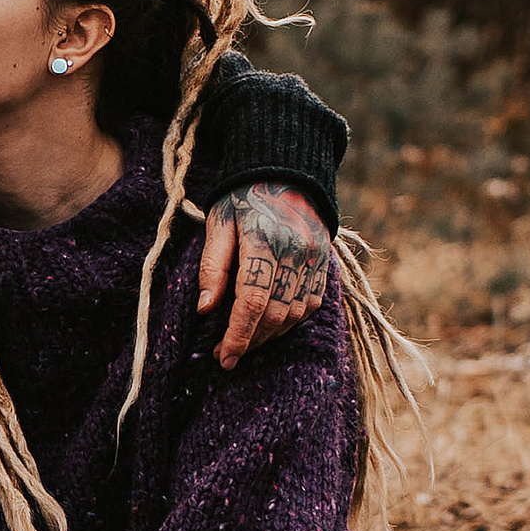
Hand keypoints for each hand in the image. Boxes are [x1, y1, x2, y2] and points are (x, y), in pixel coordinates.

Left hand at [196, 181, 331, 366]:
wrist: (285, 172)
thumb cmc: (243, 199)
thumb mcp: (218, 225)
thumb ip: (211, 267)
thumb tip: (204, 309)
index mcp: (263, 241)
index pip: (252, 300)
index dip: (238, 335)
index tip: (223, 358)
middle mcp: (294, 251)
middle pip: (275, 313)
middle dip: (250, 341)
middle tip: (226, 354)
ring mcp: (314, 258)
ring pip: (295, 314)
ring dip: (269, 335)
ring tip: (245, 342)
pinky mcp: (324, 262)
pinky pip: (312, 304)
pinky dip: (291, 321)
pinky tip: (270, 325)